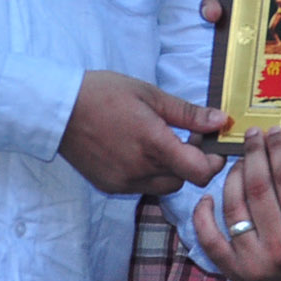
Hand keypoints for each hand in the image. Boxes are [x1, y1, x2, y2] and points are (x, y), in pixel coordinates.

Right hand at [57, 70, 226, 194]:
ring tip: (159, 142)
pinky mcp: (110, 186)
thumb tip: (221, 121)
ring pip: (164, 186)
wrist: (59, 108)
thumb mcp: (150, 94)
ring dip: (171, 169)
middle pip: (185, 179)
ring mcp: (124, 182)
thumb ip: (188, 113)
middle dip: (192, 162)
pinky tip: (137, 150)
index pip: (200, 172)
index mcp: (154, 144)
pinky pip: (142, 186)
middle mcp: (140, 170)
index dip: (213, 161)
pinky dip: (148, 173)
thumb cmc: (105, 93)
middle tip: (185, 136)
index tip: (211, 144)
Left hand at [196, 127, 280, 280]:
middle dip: (253, 154)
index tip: (273, 132)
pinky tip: (208, 196)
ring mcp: (252, 261)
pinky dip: (203, 214)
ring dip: (233, 176)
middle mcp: (279, 247)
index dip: (278, 150)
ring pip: (233, 207)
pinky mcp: (232, 271)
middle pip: (258, 188)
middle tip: (252, 135)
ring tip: (239, 161)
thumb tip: (280, 151)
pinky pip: (209, 238)